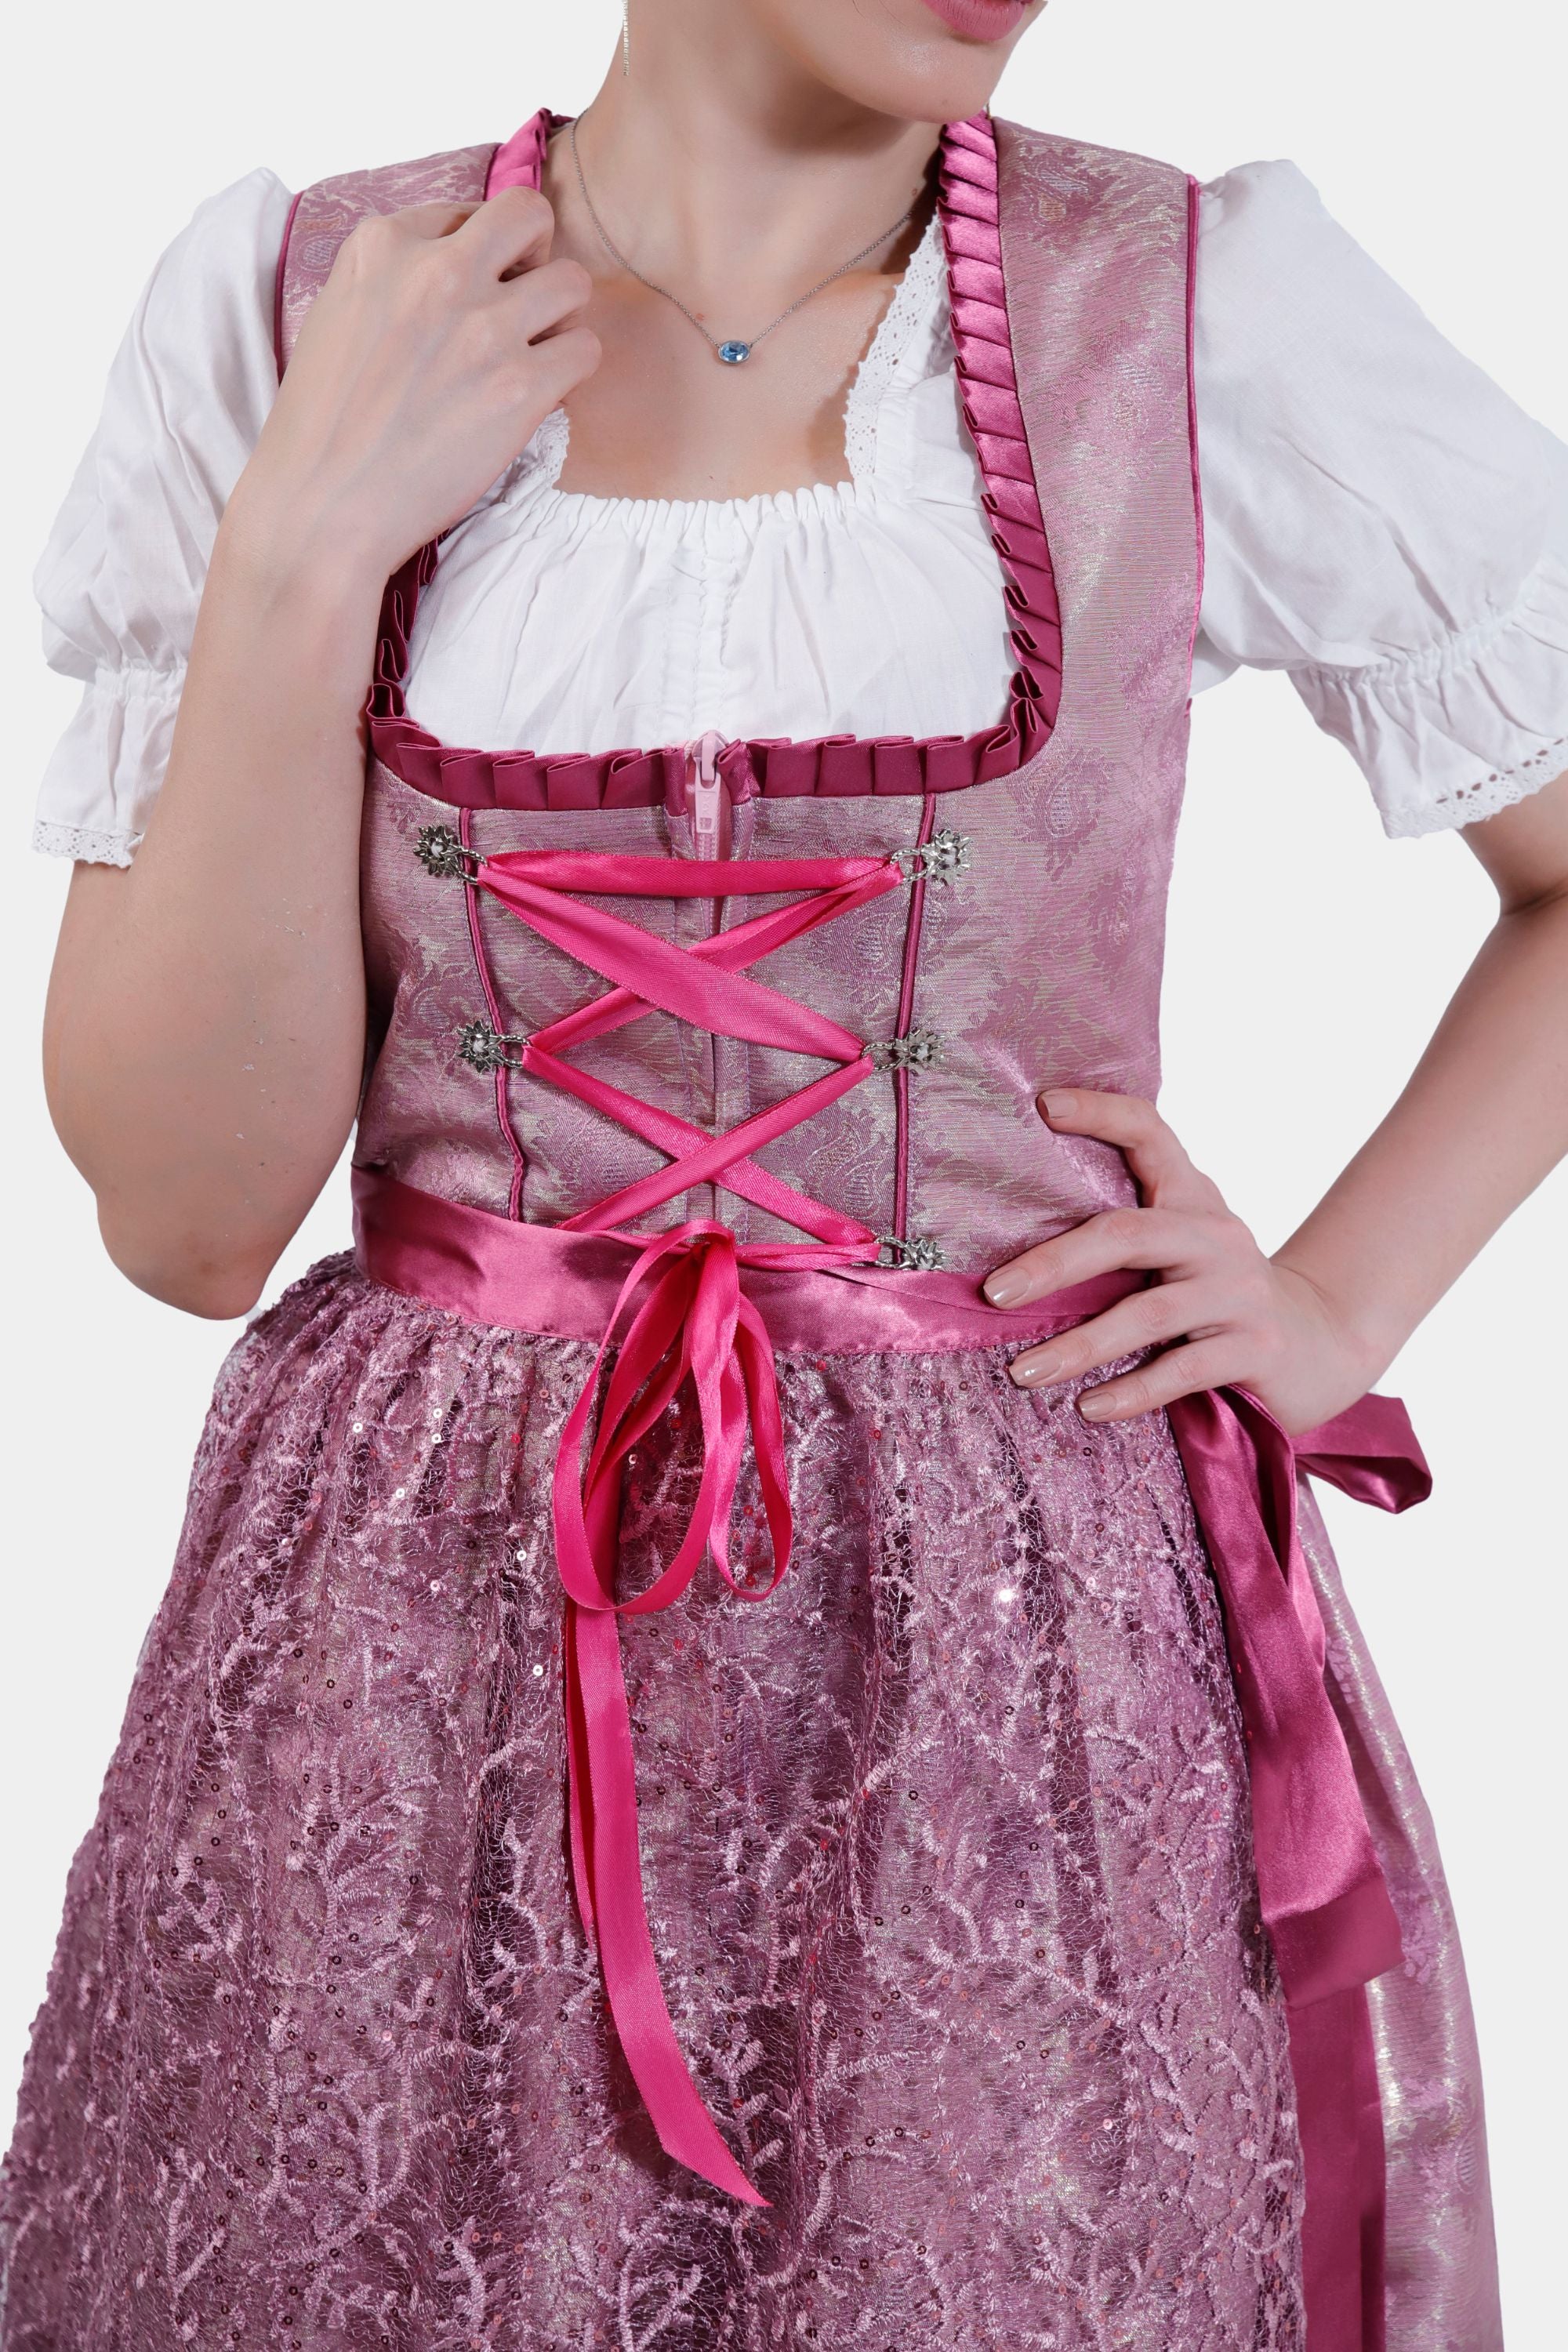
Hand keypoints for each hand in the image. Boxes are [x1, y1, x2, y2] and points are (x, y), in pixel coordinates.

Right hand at [232, 189, 600, 580]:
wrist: (321, 507)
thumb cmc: (322, 427)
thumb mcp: (336, 316)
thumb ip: (391, 281)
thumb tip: (444, 269)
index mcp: (382, 244)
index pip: (464, 212)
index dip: (478, 254)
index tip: (469, 295)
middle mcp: (438, 271)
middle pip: (529, 216)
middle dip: (535, 255)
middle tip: (520, 304)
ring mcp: (484, 326)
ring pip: (573, 280)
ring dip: (561, 317)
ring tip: (530, 356)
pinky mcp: (521, 386)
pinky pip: (586, 350)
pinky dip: (571, 373)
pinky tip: (538, 397)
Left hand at [984, 1091, 1382, 1434]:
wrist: (1321, 1346)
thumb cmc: (1218, 1296)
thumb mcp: (1180, 1251)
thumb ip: (1122, 1239)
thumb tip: (1012, 1257)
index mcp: (1191, 1198)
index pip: (1150, 1133)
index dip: (1101, 1113)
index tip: (1044, 1105)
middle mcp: (1215, 1235)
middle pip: (1127, 1233)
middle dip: (1054, 1263)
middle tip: (996, 1293)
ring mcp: (1239, 1291)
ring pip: (1149, 1312)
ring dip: (1080, 1346)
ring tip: (1023, 1371)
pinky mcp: (1257, 1348)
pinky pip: (1183, 1370)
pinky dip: (1132, 1391)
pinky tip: (1090, 1409)